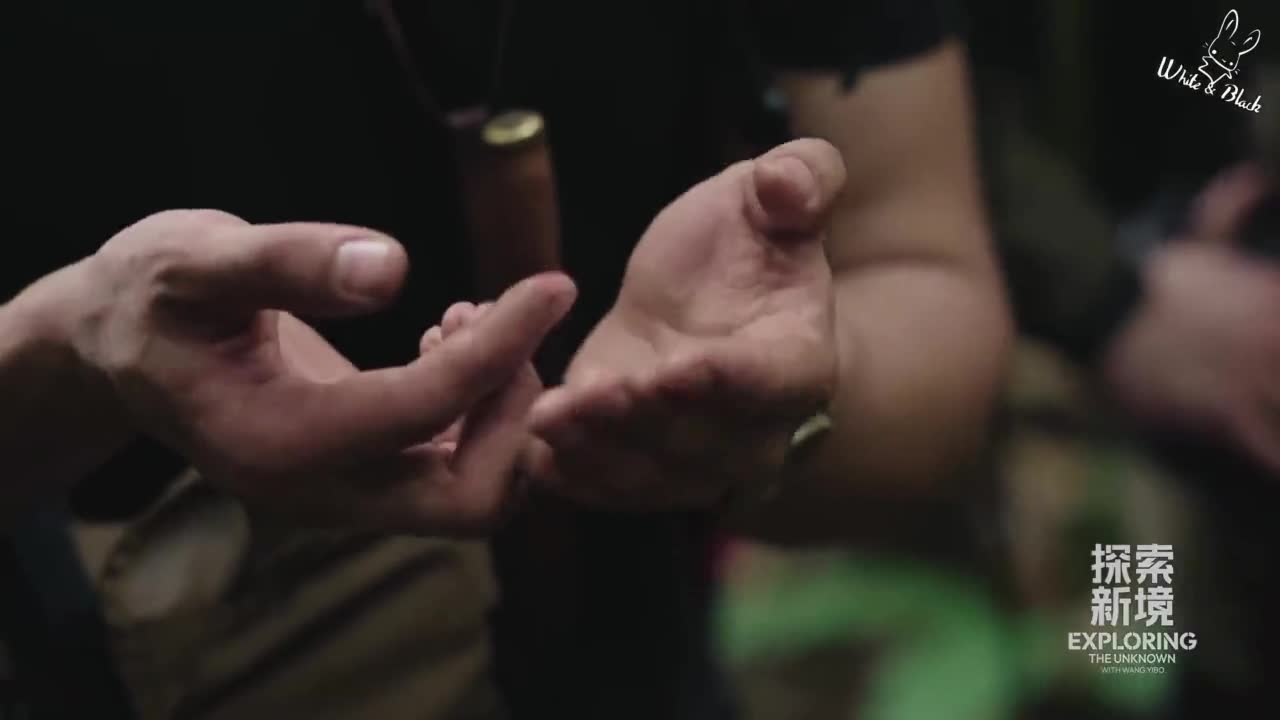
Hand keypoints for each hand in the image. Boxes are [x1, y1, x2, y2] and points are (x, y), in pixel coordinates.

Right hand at [70, 209, 574, 533]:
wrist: (123, 345)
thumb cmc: (152, 294)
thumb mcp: (195, 259)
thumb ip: (285, 263)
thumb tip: (390, 266)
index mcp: (274, 444)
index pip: (422, 410)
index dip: (499, 348)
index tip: (551, 284)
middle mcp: (317, 492)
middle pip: (469, 498)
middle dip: (512, 409)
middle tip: (496, 315)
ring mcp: (344, 496)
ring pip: (474, 494)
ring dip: (501, 410)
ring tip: (462, 314)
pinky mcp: (365, 478)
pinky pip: (456, 472)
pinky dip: (481, 413)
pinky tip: (445, 336)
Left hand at [525, 139, 845, 508]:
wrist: (711, 301)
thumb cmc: (746, 244)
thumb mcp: (771, 195)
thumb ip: (797, 180)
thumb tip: (790, 181)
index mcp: (798, 362)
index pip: (767, 380)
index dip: (724, 379)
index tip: (675, 368)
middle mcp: (755, 432)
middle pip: (699, 443)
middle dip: (639, 421)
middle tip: (586, 393)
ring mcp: (694, 463)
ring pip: (647, 475)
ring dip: (593, 450)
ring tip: (544, 416)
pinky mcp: (637, 468)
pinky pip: (605, 487)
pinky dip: (565, 472)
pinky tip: (525, 447)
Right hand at [1103, 165, 1279, 470]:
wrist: (1102, 315)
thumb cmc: (1153, 279)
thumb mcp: (1197, 238)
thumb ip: (1231, 207)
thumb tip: (1255, 175)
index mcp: (1277, 300)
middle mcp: (1275, 343)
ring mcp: (1255, 383)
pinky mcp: (1228, 420)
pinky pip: (1270, 455)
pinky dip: (1275, 466)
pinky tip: (1272, 479)